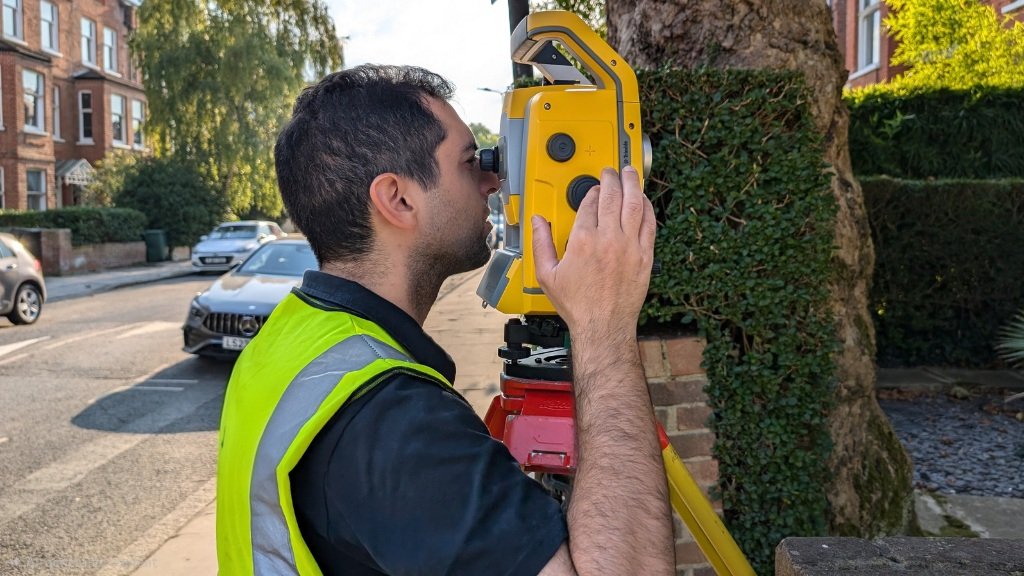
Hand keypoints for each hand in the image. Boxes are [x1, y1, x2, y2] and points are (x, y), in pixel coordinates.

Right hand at [532, 166, 655, 341]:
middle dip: (611, 178)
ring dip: (632, 184)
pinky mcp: (645, 256)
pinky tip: (644, 200)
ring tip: (630, 172)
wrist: (603, 326)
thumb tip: (537, 222)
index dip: (591, 191)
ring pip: (634, 204)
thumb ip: (540, 243)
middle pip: (612, 195)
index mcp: (583, 241)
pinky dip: (647, 207)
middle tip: (611, 171)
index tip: (591, 189)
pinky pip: (650, 223)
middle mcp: (608, 239)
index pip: (589, 202)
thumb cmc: (577, 304)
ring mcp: (629, 246)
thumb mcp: (547, 274)